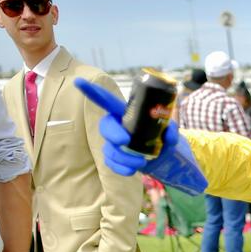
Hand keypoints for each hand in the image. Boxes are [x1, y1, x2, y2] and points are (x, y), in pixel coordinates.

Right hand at [74, 78, 206, 193]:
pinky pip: (110, 163)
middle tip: (126, 140)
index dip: (92, 91)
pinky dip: (122, 168)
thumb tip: (169, 135)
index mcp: (126, 114)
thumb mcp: (170, 132)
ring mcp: (113, 143)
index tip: (79, 81)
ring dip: (124, 157)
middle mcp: (116, 127)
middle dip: (113, 134)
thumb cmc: (162, 138)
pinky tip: (133, 170)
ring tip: (143, 161)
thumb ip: (171, 130)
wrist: (162, 159)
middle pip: (105, 126)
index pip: (107, 101)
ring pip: (109, 149)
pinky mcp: (114, 158)